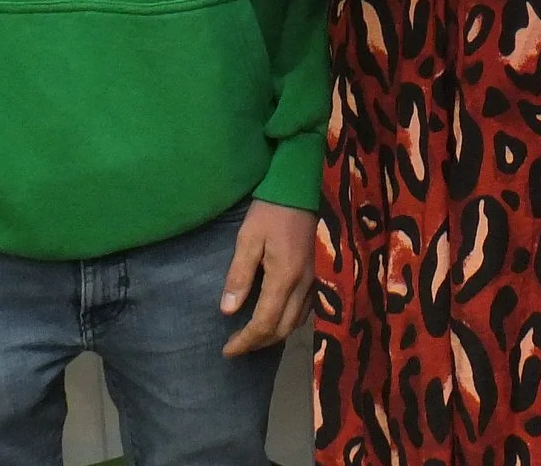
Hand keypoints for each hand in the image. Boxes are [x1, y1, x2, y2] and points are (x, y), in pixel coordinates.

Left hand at [220, 199, 315, 355]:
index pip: (264, 323)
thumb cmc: (268, 213)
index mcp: (284, 278)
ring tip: (250, 337)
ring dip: (272, 335)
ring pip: (295, 323)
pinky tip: (272, 319)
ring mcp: (312, 281)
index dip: (245, 341)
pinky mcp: (314, 276)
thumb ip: (239, 276)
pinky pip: (303, 311)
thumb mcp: (247, 240)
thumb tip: (228, 311)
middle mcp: (302, 285)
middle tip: (235, 347)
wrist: (297, 190)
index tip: (227, 350)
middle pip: (282, 329)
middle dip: (257, 344)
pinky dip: (286, 323)